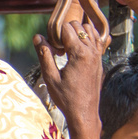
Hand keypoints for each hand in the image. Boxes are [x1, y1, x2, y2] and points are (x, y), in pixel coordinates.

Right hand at [34, 20, 105, 138]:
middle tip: (57, 49)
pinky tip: (76, 51)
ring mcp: (98, 54)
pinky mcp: (100, 59)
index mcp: (79, 54)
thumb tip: (37, 36)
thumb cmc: (66, 98)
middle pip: (78, 25)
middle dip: (65, 32)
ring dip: (76, 33)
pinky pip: (96, 39)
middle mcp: (91, 51)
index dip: (55, 34)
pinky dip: (86, 38)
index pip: (66, 28)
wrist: (84, 112)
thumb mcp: (50, 77)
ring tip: (67, 48)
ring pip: (89, 29)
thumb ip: (44, 55)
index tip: (51, 48)